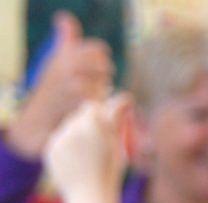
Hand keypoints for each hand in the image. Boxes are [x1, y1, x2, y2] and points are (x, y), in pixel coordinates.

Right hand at [6, 12, 113, 157]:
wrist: (40, 118)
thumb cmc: (52, 86)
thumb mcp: (57, 59)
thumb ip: (66, 38)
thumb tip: (64, 17)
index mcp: (65, 55)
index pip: (99, 50)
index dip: (101, 60)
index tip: (95, 69)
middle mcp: (68, 67)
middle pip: (105, 67)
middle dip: (104, 76)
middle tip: (94, 85)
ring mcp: (73, 84)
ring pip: (104, 83)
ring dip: (102, 91)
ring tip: (90, 96)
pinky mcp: (78, 102)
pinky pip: (101, 98)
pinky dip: (98, 103)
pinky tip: (88, 105)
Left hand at [44, 95, 131, 202]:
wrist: (90, 197)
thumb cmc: (110, 171)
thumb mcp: (118, 143)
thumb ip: (117, 117)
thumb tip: (124, 95)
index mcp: (92, 124)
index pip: (92, 106)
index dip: (100, 114)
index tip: (106, 125)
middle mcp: (72, 128)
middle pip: (79, 115)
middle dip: (88, 123)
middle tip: (98, 142)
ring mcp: (59, 139)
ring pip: (68, 127)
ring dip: (77, 134)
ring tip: (88, 154)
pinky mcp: (49, 150)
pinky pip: (59, 141)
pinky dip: (67, 147)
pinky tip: (77, 161)